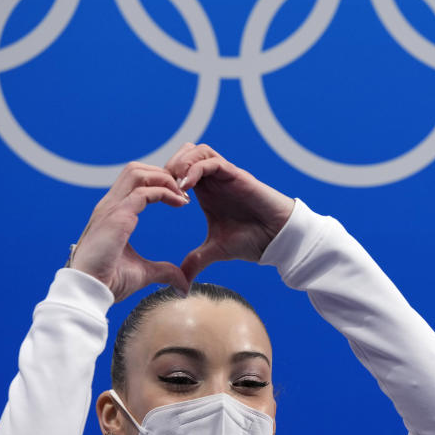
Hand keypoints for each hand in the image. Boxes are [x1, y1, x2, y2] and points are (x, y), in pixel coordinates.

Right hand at [69, 163, 190, 301]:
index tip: (180, 198)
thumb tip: (183, 284)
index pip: (134, 182)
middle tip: (184, 192)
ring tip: (183, 195)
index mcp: (112, 214)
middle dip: (163, 174)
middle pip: (135, 170)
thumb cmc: (110, 282)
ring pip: (137, 173)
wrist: (90, 291)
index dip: (158, 183)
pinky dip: (165, 192)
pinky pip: (144, 192)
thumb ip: (164, 271)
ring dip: (164, 179)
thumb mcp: (144, 273)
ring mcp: (111, 209)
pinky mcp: (117, 217)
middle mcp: (109, 206)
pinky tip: (180, 203)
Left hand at [164, 143, 294, 281]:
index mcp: (206, 192)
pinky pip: (212, 161)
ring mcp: (226, 175)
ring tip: (174, 184)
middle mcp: (215, 179)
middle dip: (169, 166)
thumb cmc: (252, 240)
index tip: (156, 200)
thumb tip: (182, 283)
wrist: (277, 239)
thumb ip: (196, 261)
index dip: (164, 180)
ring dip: (181, 163)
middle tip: (162, 188)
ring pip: (197, 151)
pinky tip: (186, 187)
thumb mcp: (216, 251)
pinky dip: (195, 169)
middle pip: (185, 153)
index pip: (179, 170)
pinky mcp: (237, 175)